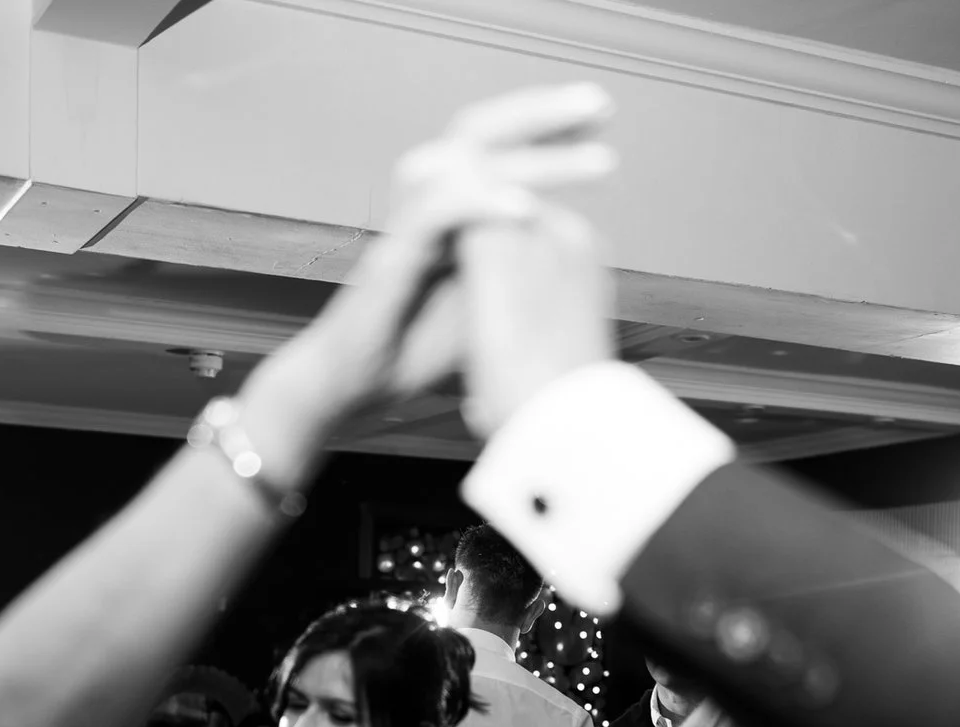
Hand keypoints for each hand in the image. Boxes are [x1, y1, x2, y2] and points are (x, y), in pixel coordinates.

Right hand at [242, 83, 615, 456]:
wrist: (356, 388)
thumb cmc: (417, 345)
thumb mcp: (487, 298)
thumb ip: (519, 262)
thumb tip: (577, 243)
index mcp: (453, 210)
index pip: (498, 145)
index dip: (546, 127)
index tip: (603, 118)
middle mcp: (428, 206)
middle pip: (480, 134)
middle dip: (542, 113)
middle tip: (602, 104)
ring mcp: (408, 230)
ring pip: (464, 166)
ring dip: (531, 157)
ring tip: (593, 159)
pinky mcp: (390, 261)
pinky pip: (434, 216)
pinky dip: (479, 205)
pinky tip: (525, 207)